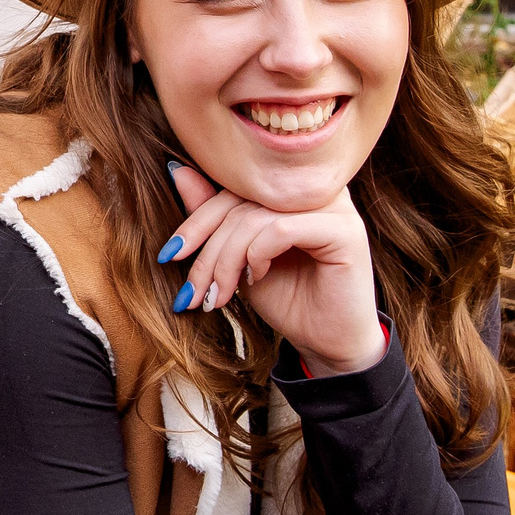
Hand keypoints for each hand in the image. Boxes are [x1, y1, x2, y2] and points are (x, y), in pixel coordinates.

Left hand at [161, 160, 383, 374]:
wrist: (327, 343)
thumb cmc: (287, 298)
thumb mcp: (239, 258)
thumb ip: (215, 217)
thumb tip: (178, 170)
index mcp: (291, 188)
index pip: (233, 187)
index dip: (196, 220)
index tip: (169, 254)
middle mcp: (315, 190)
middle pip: (242, 200)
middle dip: (207, 247)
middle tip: (192, 289)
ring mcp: (334, 207)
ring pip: (256, 216)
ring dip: (226, 260)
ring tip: (218, 295)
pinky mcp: (345, 231)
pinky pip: (282, 229)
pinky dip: (257, 255)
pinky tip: (256, 278)